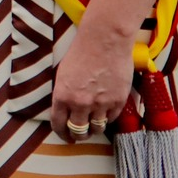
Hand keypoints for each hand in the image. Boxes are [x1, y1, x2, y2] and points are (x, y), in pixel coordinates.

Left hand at [50, 22, 135, 141]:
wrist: (105, 41)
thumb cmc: (81, 52)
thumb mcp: (63, 74)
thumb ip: (64, 94)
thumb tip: (65, 109)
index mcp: (62, 96)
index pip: (59, 124)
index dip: (61, 133)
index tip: (65, 136)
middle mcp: (81, 103)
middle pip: (79, 131)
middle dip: (78, 136)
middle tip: (79, 136)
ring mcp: (101, 104)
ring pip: (97, 128)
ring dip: (94, 130)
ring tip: (93, 127)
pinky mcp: (118, 101)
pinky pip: (112, 118)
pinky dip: (108, 119)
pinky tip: (105, 115)